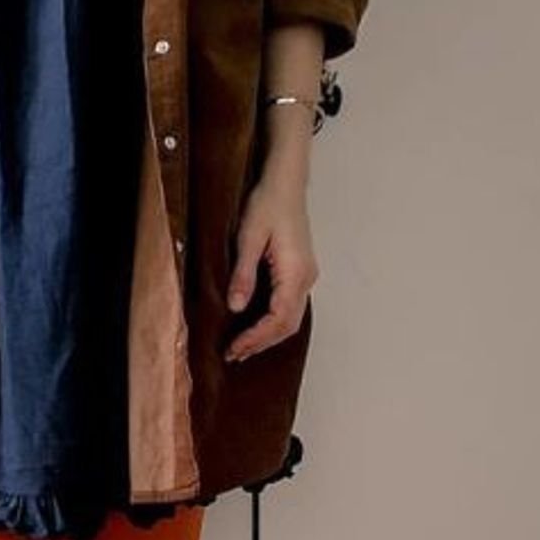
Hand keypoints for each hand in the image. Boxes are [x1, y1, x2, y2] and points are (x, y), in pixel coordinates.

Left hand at [223, 169, 317, 362]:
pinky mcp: (300, 273)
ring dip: (267, 336)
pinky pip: (290, 307)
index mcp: (295, 272)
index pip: (278, 318)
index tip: (234, 348)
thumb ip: (243, 274)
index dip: (256, 337)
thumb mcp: (249, 238)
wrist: (286, 184)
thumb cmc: (267, 205)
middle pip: (288, 325)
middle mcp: (306, 278)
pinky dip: (273, 323)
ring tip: (242, 348)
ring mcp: (306, 276)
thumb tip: (236, 307)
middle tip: (233, 354)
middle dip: (261, 343)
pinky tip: (255, 327)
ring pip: (291, 319)